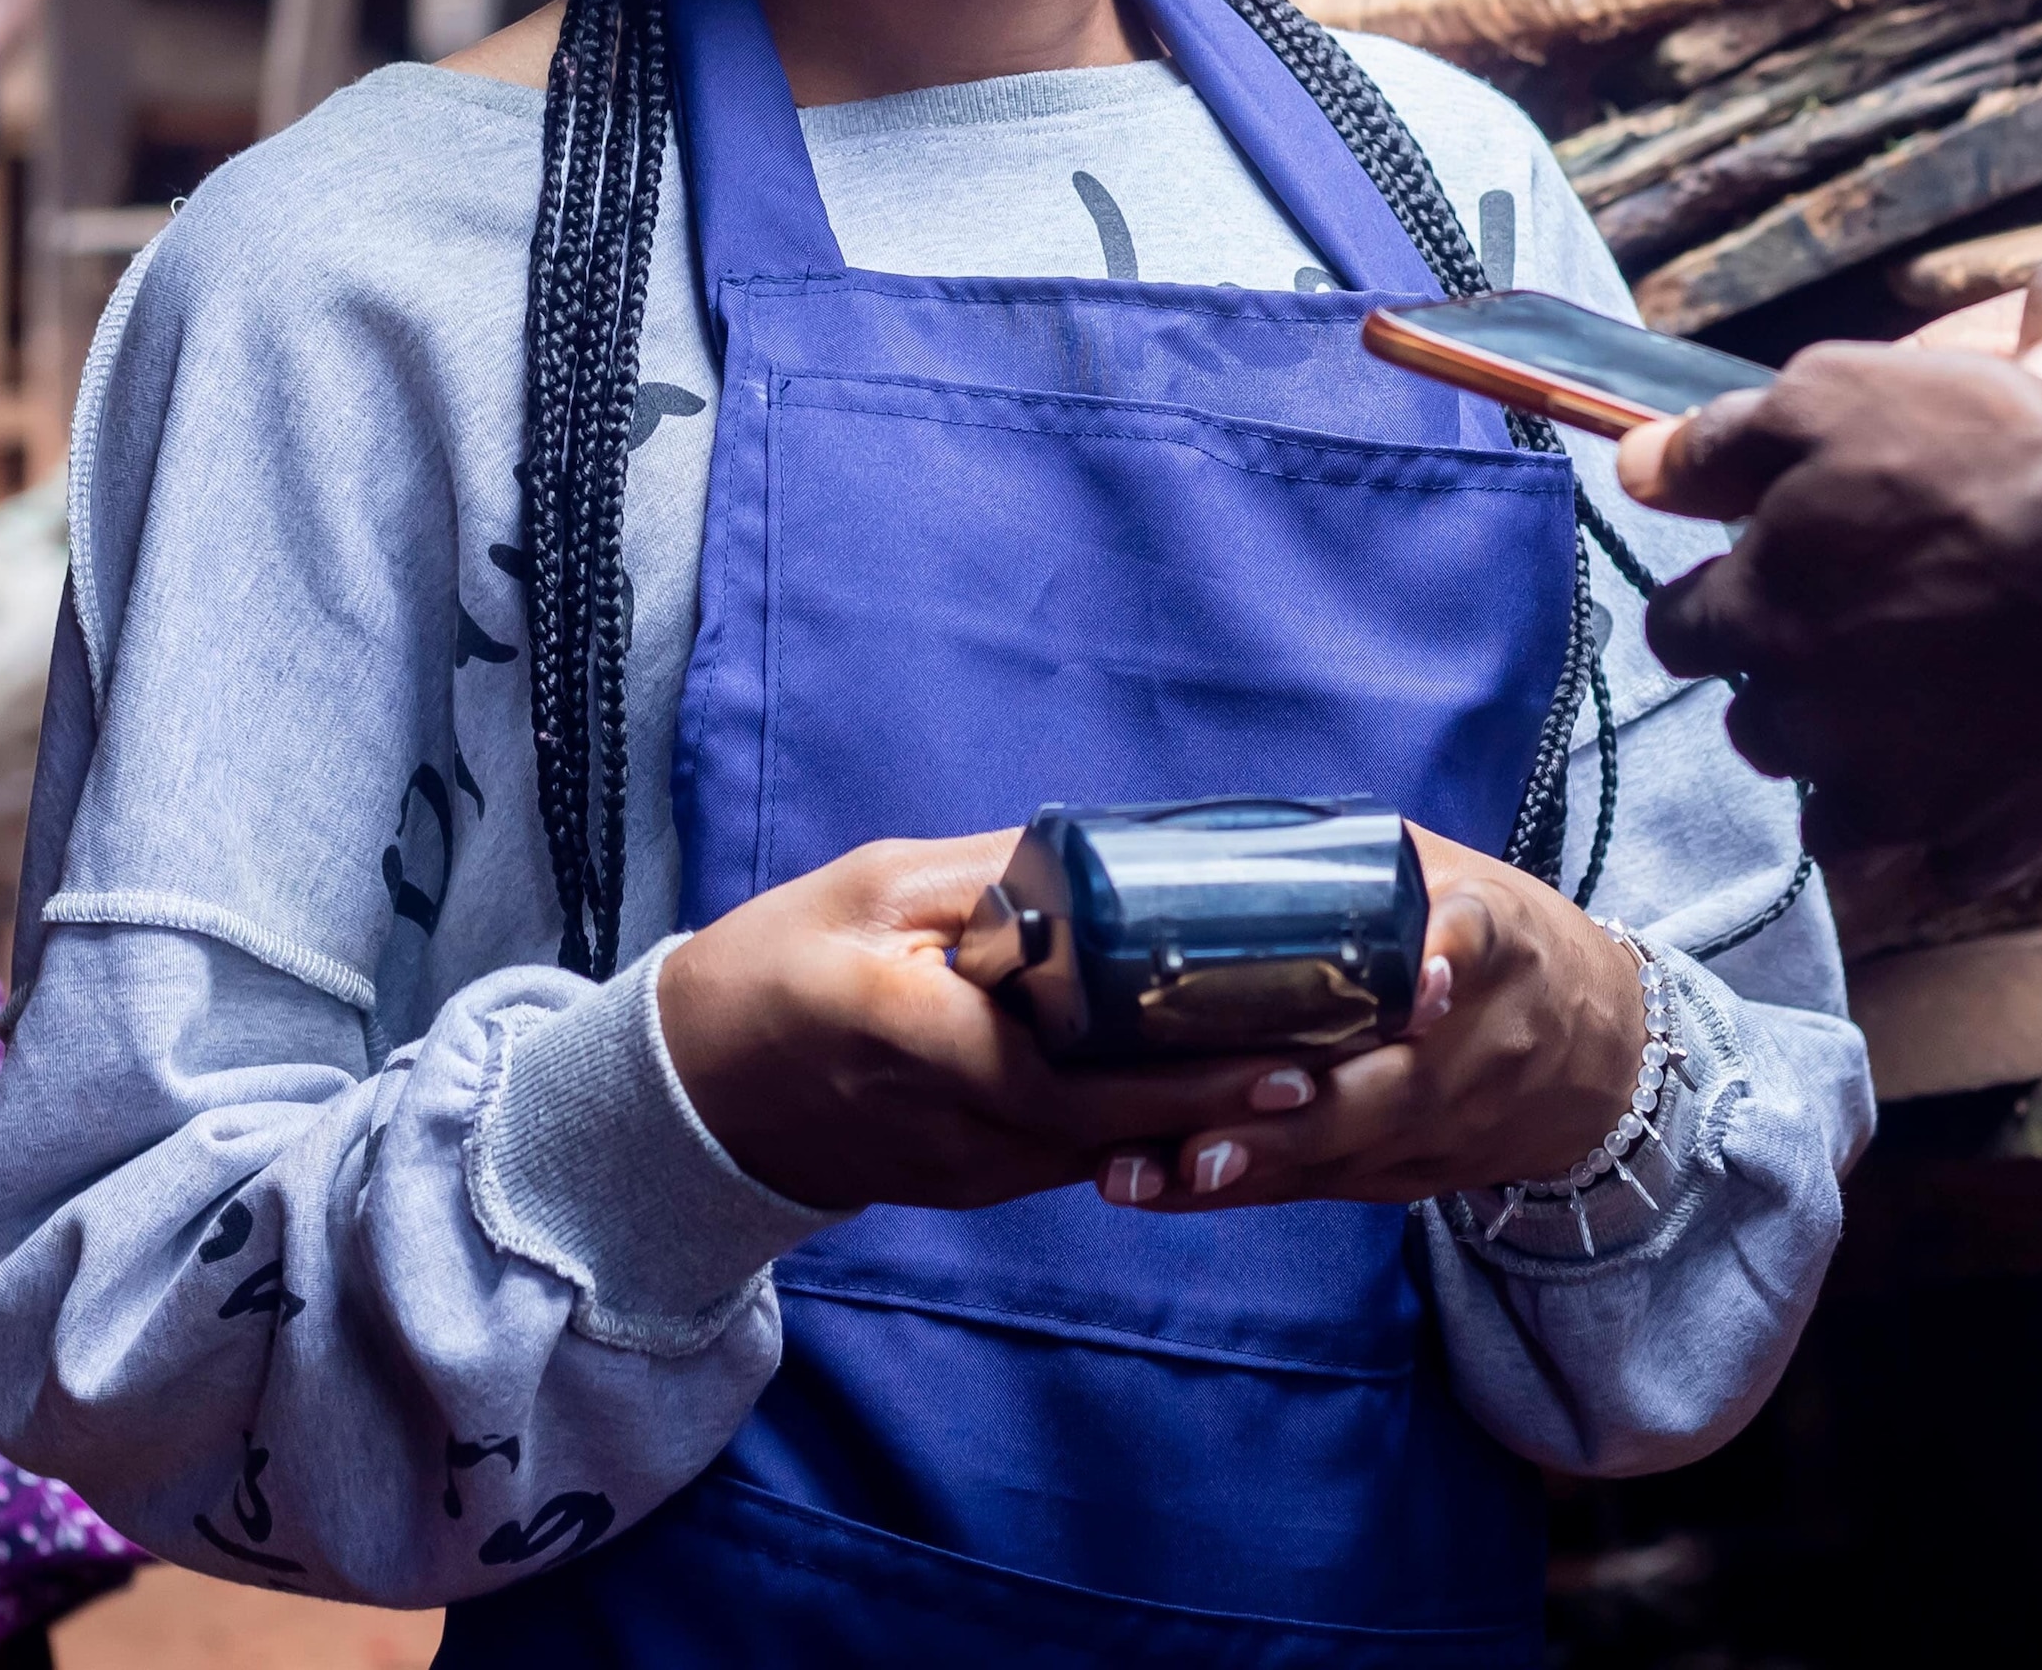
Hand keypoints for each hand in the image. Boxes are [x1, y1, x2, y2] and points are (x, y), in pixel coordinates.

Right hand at [654, 834, 1324, 1213]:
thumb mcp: (875, 889)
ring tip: (1308, 1061)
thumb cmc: (778, 967)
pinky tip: (1213, 1086)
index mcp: (917, 1038)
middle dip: (1235, 1104)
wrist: (696, 1090)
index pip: (1076, 1082)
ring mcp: (966, 1172)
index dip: (1188, 1083)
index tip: (1289, 1056)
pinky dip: (1147, 1127)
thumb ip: (991, 880)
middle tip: (1346, 1060)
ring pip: (1111, 1152)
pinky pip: (1079, 1156)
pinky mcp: (974, 1184)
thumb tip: (1110, 856)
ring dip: (1204, 1119)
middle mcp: (955, 1129)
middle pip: (1120, 1132)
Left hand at [1106, 827, 1649, 1212]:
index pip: (1479, 946)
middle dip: (1304, 1110)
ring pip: (1351, 1149)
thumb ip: (1378, 864)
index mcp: (1500, 943)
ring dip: (1254, 1162)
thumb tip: (1249, 838)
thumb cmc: (1511, 947)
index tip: (1416, 980)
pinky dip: (1251, 1187)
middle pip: (1397, 1085)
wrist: (1606, 1055)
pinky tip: (1168, 1186)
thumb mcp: (1469, 880)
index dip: (1445, 966)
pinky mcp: (1419, 1171)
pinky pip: (1330, 1184)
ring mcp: (1452, 1122)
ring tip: (1164, 1165)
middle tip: (1214, 1117)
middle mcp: (1482, 1044)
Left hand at [1619, 341, 2041, 901]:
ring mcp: (1878, 796)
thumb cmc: (1997, 468)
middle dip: (1792, 680)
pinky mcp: (1964, 844)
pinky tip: (1986, 770)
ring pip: (1828, 798)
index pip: (1679, 628)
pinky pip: (1921, 863)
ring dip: (1859, 756)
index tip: (1778, 576)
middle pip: (1755, 716)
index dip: (1723, 597)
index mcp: (1751, 614)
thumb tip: (1635, 469)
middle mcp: (1793, 721)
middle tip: (1879, 629)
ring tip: (1937, 699)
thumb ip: (1725, 441)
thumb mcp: (1842, 398)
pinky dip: (1937, 826)